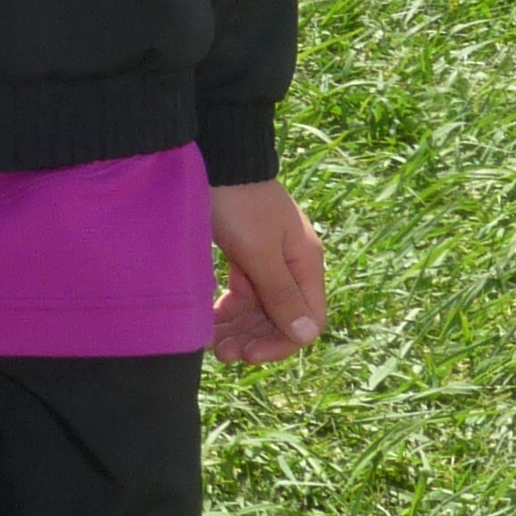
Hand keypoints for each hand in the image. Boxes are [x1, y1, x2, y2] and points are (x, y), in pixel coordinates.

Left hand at [209, 180, 325, 363]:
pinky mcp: (245, 255)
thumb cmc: (238, 203)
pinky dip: (226, 309)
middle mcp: (292, 265)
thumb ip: (281, 293)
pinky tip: (207, 321)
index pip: (307, 320)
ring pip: (258, 309)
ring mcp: (268, 260)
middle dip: (254, 339)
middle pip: (281, 318)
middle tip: (222, 355)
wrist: (216, 160)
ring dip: (238, 329)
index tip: (249, 355)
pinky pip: (241, 293)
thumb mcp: (259, 251)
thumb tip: (307, 336)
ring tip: (211, 344)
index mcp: (305, 263)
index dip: (281, 343)